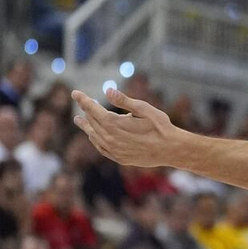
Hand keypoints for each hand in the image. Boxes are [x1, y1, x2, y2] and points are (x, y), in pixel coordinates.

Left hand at [71, 88, 188, 169]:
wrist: (172, 150)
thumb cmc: (161, 127)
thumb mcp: (145, 109)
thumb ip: (124, 101)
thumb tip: (108, 90)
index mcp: (115, 124)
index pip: (92, 109)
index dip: (83, 100)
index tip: (75, 93)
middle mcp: (111, 138)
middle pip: (92, 122)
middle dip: (85, 110)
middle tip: (80, 102)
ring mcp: (114, 150)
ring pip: (94, 136)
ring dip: (86, 126)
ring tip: (79, 119)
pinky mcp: (120, 158)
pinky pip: (101, 148)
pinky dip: (95, 140)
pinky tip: (93, 136)